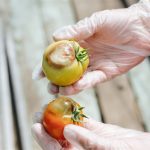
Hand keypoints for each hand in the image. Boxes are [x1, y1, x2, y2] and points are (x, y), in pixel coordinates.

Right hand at [32, 0, 149, 94]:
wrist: (141, 29)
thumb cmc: (118, 21)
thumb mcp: (96, 22)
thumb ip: (77, 30)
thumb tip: (54, 36)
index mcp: (77, 44)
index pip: (58, 56)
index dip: (46, 65)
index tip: (37, 75)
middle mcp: (83, 57)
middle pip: (65, 72)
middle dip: (55, 81)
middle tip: (49, 88)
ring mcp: (93, 66)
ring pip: (77, 79)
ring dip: (67, 86)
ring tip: (59, 91)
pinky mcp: (104, 74)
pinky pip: (92, 80)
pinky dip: (83, 84)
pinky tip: (75, 87)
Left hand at [32, 111, 149, 149]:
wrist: (144, 148)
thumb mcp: (110, 148)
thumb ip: (89, 142)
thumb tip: (67, 131)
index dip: (44, 139)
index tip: (35, 125)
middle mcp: (80, 148)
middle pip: (58, 137)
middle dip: (48, 125)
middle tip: (39, 111)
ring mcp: (87, 137)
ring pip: (68, 126)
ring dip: (59, 116)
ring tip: (50, 104)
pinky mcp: (94, 128)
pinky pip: (82, 119)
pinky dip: (75, 111)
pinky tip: (69, 102)